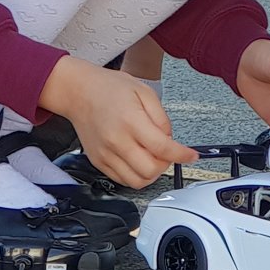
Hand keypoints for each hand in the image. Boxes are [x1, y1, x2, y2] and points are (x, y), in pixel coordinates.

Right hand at [40, 56, 196, 188]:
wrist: (78, 92)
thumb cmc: (108, 88)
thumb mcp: (144, 91)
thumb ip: (161, 118)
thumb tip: (169, 139)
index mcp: (131, 121)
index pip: (163, 148)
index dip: (182, 155)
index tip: (191, 156)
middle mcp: (117, 141)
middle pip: (151, 170)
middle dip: (166, 164)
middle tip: (168, 152)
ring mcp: (106, 154)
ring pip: (137, 181)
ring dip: (151, 174)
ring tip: (153, 158)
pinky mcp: (98, 161)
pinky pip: (122, 180)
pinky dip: (135, 175)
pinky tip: (138, 160)